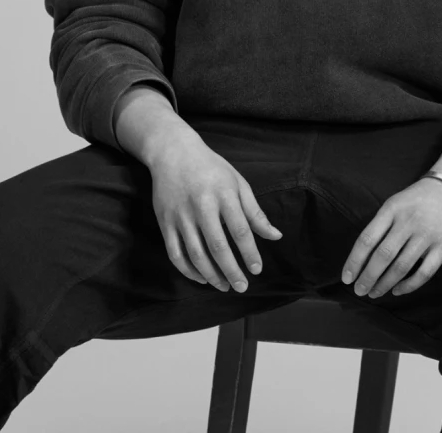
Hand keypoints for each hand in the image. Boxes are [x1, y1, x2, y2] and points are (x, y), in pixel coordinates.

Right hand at [143, 124, 282, 292]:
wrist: (173, 154)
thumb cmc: (212, 168)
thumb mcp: (238, 183)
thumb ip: (255, 212)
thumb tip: (276, 236)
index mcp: (224, 195)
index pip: (240, 230)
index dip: (249, 252)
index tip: (257, 270)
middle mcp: (201, 207)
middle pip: (217, 247)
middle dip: (231, 270)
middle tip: (242, 287)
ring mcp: (180, 217)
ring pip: (195, 254)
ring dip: (211, 275)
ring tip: (225, 286)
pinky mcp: (165, 223)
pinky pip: (175, 253)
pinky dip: (188, 270)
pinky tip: (201, 278)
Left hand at [340, 177, 441, 297]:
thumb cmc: (418, 199)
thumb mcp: (395, 203)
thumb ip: (381, 226)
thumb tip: (362, 260)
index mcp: (392, 209)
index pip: (367, 239)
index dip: (354, 262)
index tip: (346, 278)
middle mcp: (409, 221)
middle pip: (383, 256)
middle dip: (368, 278)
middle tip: (360, 291)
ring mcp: (428, 234)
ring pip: (401, 266)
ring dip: (384, 284)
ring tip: (375, 293)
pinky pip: (424, 272)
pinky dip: (409, 286)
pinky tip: (398, 290)